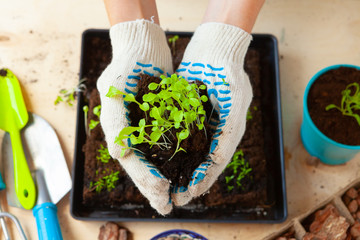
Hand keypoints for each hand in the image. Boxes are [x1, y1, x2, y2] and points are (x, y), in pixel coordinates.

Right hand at [97, 20, 173, 214]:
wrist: (143, 45)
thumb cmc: (125, 65)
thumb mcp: (114, 90)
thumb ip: (114, 123)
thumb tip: (118, 155)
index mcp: (120, 131)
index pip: (133, 162)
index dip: (146, 178)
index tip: (162, 190)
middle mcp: (134, 133)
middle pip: (145, 167)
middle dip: (155, 188)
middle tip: (168, 207)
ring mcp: (148, 128)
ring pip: (157, 159)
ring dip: (167, 178)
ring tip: (178, 195)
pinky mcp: (162, 119)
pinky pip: (169, 144)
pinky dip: (176, 158)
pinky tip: (186, 167)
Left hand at [170, 22, 252, 205]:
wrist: (214, 47)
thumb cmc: (227, 71)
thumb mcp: (234, 100)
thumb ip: (229, 131)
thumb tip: (218, 162)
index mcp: (229, 132)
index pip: (215, 163)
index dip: (202, 180)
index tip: (188, 194)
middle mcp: (216, 132)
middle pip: (203, 163)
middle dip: (190, 182)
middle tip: (175, 199)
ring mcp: (202, 124)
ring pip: (191, 154)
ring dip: (180, 171)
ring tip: (168, 188)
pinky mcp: (188, 115)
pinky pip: (180, 138)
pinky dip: (173, 153)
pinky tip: (162, 162)